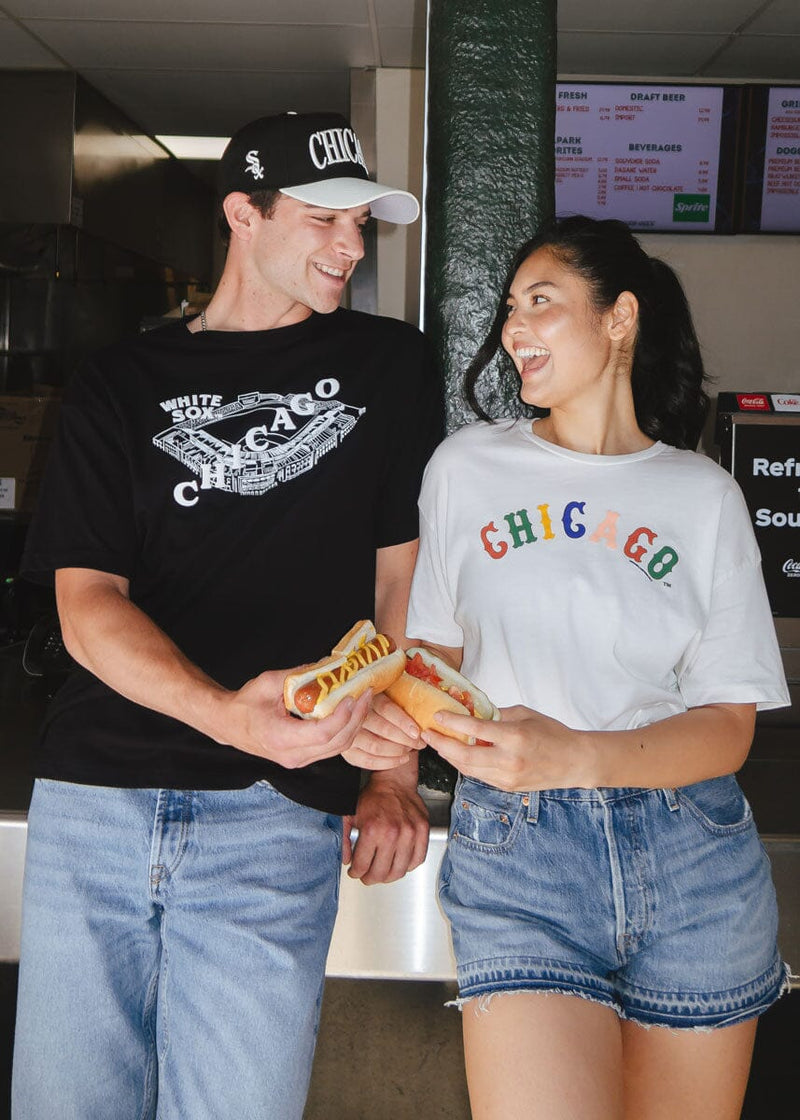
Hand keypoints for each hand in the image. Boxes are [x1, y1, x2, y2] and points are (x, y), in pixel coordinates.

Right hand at [215, 669, 372, 767]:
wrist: (227, 724)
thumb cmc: (244, 703)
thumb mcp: (269, 682)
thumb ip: (299, 674)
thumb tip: (328, 665)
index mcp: (282, 737)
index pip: (323, 733)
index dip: (343, 716)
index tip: (353, 696)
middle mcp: (292, 755)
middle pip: (337, 742)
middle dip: (357, 718)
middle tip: (366, 694)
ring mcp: (298, 760)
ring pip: (337, 748)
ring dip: (354, 725)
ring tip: (362, 701)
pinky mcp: (302, 758)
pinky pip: (331, 748)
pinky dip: (344, 731)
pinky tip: (350, 713)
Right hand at [342, 691, 421, 770]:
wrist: (356, 712)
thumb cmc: (377, 702)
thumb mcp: (387, 693)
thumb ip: (400, 697)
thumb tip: (424, 711)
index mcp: (366, 695)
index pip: (386, 709)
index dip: (403, 721)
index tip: (417, 731)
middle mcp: (354, 715)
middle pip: (383, 729)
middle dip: (406, 739)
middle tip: (420, 742)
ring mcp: (349, 734)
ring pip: (375, 746)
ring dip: (398, 750)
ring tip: (411, 749)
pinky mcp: (347, 750)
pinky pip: (367, 761)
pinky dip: (387, 762)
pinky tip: (401, 759)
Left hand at [342, 763, 428, 883]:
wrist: (394, 782)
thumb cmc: (373, 797)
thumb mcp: (350, 816)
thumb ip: (344, 839)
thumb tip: (346, 860)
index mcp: (372, 830)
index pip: (362, 866)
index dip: (355, 872)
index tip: (355, 871)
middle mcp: (393, 833)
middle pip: (380, 873)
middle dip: (370, 878)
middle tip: (367, 876)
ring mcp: (410, 833)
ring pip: (399, 871)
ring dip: (388, 877)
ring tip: (382, 872)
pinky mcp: (423, 831)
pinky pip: (417, 860)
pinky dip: (407, 866)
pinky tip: (399, 862)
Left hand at [420, 705, 587, 791]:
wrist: (574, 762)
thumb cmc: (553, 734)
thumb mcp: (525, 714)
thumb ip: (497, 714)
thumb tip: (473, 711)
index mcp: (514, 737)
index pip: (475, 729)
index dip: (452, 722)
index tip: (438, 715)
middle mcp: (508, 760)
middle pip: (464, 755)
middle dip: (441, 744)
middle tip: (428, 733)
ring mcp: (507, 777)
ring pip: (468, 768)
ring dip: (449, 756)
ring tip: (437, 743)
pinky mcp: (506, 787)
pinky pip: (478, 775)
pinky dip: (464, 765)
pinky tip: (456, 755)